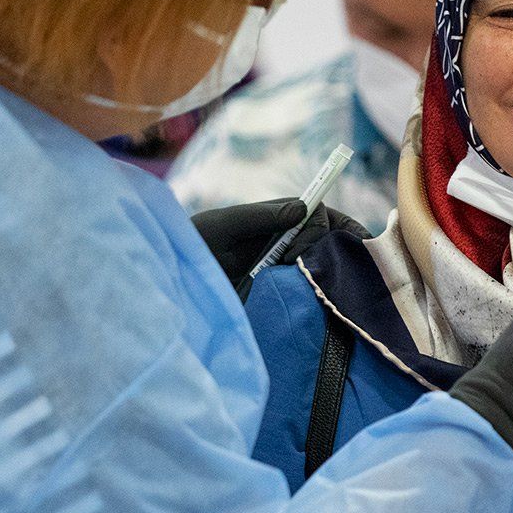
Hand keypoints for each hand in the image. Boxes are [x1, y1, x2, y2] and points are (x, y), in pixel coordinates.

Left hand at [191, 199, 367, 297]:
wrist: (178, 284)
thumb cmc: (195, 246)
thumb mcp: (224, 226)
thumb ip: (260, 217)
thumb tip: (303, 209)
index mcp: (277, 219)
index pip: (319, 215)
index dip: (335, 226)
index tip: (327, 247)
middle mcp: (287, 242)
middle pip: (328, 241)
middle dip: (335, 252)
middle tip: (311, 270)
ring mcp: (285, 269)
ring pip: (324, 269)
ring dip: (329, 276)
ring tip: (316, 288)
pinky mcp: (281, 294)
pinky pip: (309, 294)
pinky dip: (318, 296)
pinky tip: (319, 303)